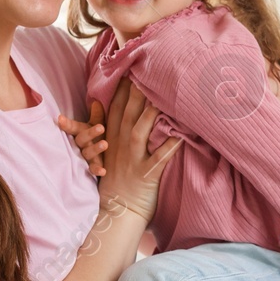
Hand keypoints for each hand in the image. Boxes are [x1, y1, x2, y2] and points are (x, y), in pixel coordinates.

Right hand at [55, 103, 106, 177]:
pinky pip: (93, 169)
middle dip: (90, 133)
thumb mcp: (96, 124)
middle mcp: (80, 145)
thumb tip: (97, 102)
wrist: (98, 157)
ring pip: (88, 153)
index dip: (66, 124)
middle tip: (101, 127)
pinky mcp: (92, 166)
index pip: (72, 127)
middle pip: (82, 139)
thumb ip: (97, 115)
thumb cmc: (95, 137)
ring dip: (96, 149)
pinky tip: (103, 171)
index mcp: (80, 132)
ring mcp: (85, 156)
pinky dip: (97, 170)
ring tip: (105, 144)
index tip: (60, 119)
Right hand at [94, 78, 178, 223]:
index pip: (114, 108)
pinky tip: (182, 135)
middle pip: (127, 114)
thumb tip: (97, 103)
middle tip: (145, 70)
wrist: (117, 212)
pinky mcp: (146, 174)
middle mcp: (120, 145)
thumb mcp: (104, 152)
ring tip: (161, 96)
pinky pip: (160, 157)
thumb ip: (104, 127)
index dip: (121, 87)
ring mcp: (133, 159)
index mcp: (111, 139)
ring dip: (150, 113)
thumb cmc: (116, 180)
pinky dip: (170, 146)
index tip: (129, 68)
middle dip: (135, 92)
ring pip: (140, 131)